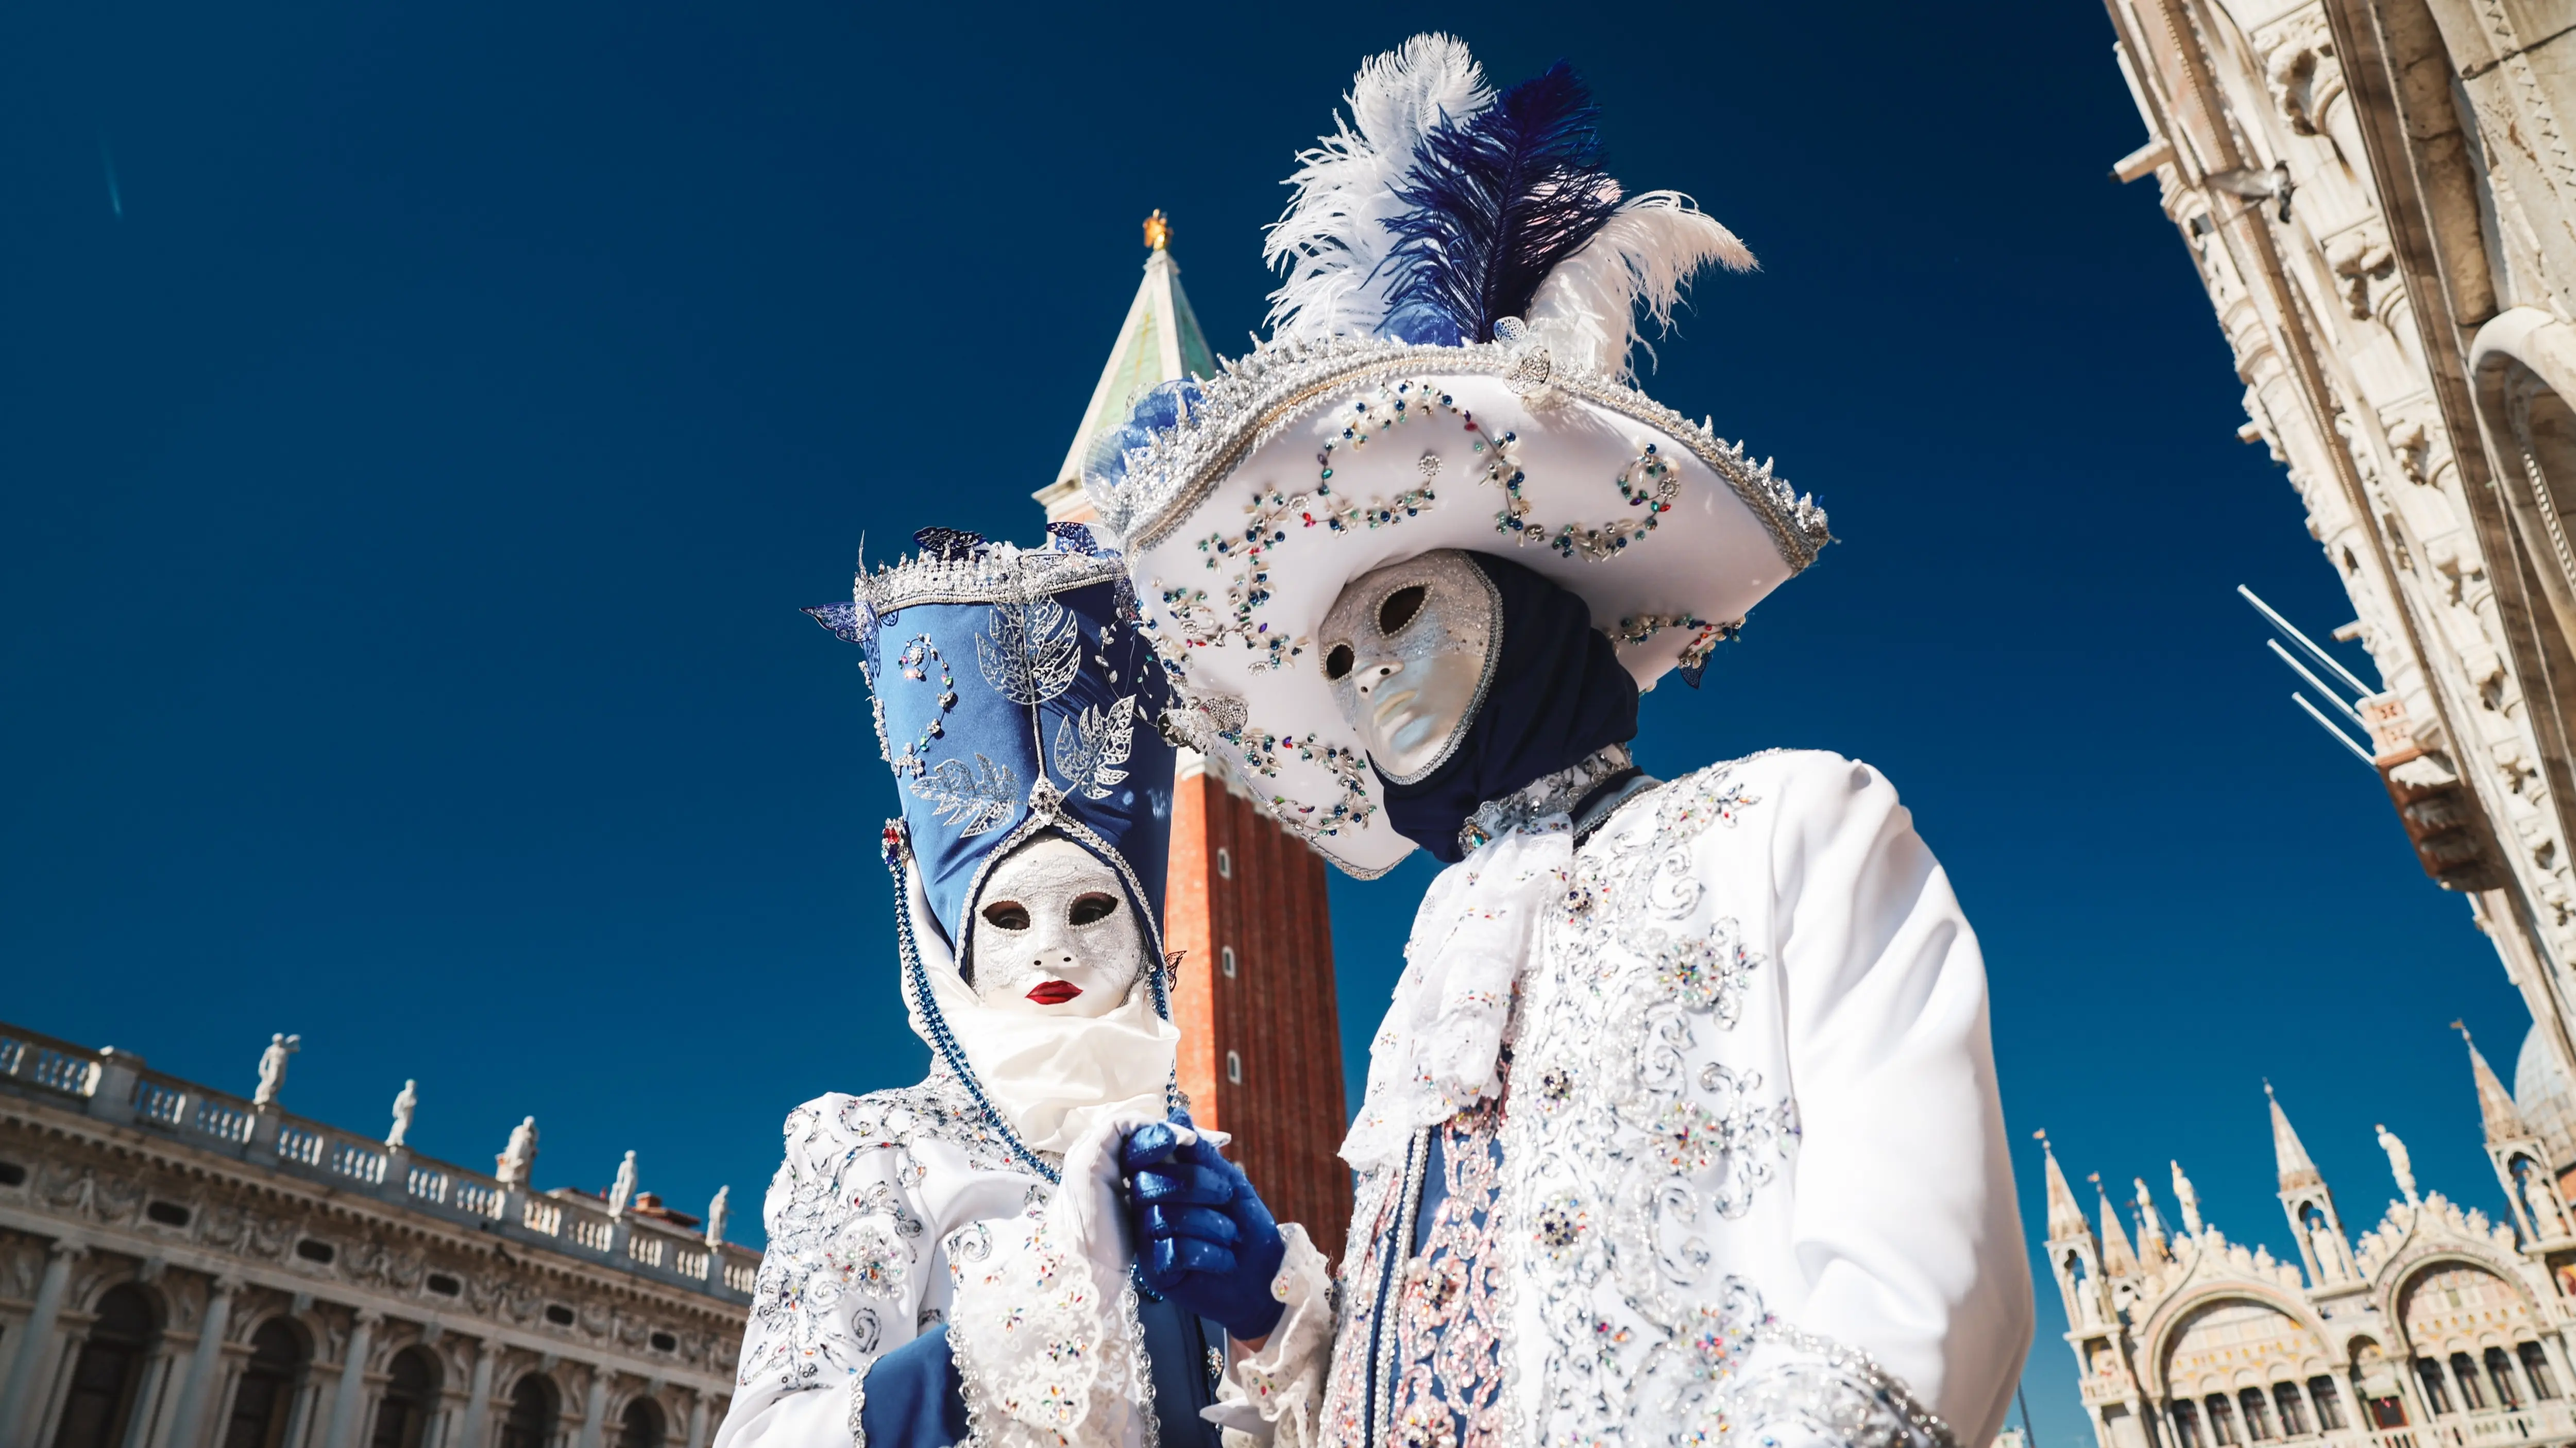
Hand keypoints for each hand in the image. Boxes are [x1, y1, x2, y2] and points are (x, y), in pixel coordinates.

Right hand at [1120, 1117, 1286, 1339]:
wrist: (1266, 1279)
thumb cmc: (1248, 1228)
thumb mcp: (1231, 1185)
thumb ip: (1203, 1155)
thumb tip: (1178, 1113)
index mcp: (1160, 1185)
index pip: (1138, 1157)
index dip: (1153, 1143)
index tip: (1184, 1141)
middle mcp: (1145, 1212)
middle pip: (1146, 1184)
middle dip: (1194, 1184)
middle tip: (1226, 1196)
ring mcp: (1148, 1244)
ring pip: (1161, 1218)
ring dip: (1209, 1223)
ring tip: (1232, 1236)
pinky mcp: (1157, 1274)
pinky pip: (1173, 1252)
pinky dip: (1208, 1252)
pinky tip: (1224, 1260)